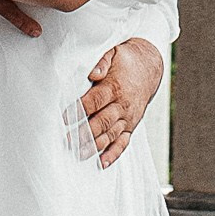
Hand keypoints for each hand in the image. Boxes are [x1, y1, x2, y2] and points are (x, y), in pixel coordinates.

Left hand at [80, 35, 164, 166]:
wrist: (149, 67)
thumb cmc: (125, 61)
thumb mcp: (113, 53)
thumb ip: (101, 62)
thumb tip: (93, 73)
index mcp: (115, 87)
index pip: (95, 101)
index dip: (80, 109)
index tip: (65, 117)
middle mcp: (123, 105)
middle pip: (102, 122)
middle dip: (84, 132)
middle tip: (67, 141)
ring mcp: (128, 117)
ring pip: (110, 135)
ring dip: (94, 146)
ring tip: (79, 154)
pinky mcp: (131, 126)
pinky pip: (123, 142)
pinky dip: (113, 154)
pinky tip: (102, 162)